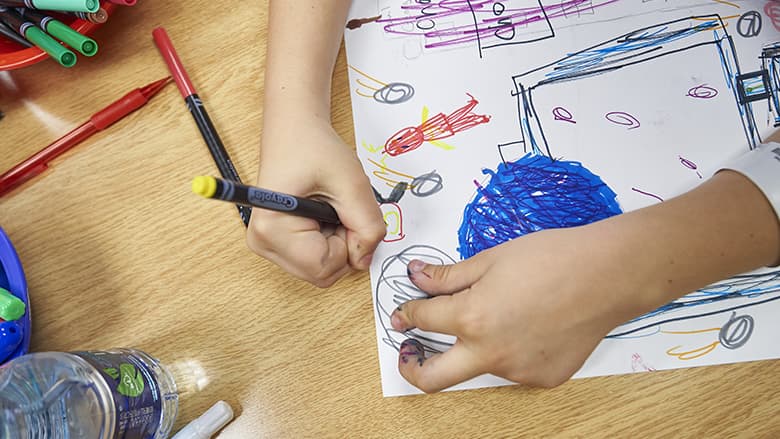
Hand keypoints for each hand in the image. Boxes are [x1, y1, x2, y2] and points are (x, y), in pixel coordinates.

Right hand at [247, 118, 384, 286]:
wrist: (294, 131)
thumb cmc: (314, 147)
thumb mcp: (352, 184)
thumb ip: (367, 225)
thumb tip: (364, 260)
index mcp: (272, 228)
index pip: (323, 267)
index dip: (349, 246)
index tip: (346, 213)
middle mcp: (262, 242)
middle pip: (321, 273)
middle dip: (343, 247)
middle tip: (339, 209)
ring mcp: (266, 245)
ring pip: (319, 269)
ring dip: (336, 244)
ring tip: (328, 208)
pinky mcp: (275, 243)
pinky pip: (313, 260)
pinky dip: (327, 243)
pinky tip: (321, 216)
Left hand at [390, 225, 644, 391]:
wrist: (608, 275)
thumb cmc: (552, 258)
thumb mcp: (491, 259)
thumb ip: (448, 276)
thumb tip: (416, 279)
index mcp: (472, 318)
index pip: (423, 320)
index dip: (408, 312)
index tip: (406, 311)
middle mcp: (491, 353)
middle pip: (432, 379)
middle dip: (412, 367)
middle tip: (409, 350)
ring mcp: (518, 371)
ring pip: (479, 367)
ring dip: (473, 348)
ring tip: (498, 315)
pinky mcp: (543, 378)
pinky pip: (514, 368)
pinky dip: (509, 351)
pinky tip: (529, 325)